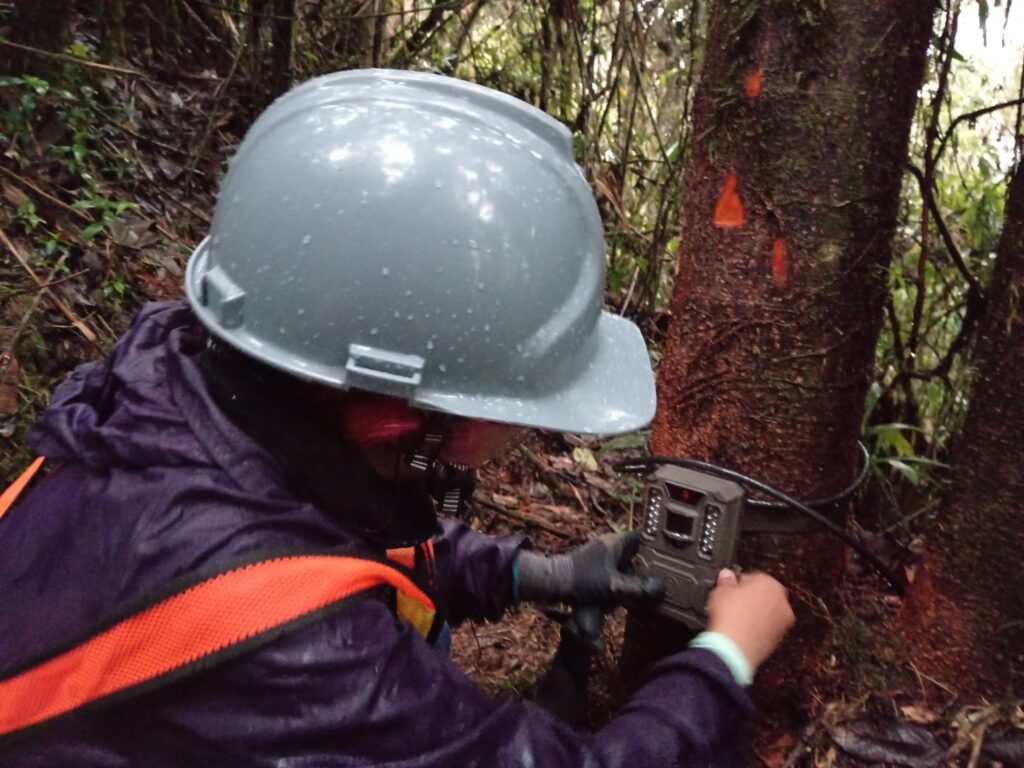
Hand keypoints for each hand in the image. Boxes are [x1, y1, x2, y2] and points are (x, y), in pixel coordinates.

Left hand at [516, 531, 664, 607]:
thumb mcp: (613, 586)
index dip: (657, 544)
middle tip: (665, 576)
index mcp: (615, 542)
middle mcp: (609, 546)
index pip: (642, 537)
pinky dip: (625, 582)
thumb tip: (660, 588)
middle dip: (649, 565)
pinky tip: (631, 596)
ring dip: (637, 576)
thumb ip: (637, 588)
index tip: (672, 555)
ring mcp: (602, 557)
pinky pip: (617, 573)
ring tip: (651, 589)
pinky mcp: (596, 569)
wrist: (553, 583)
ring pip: (627, 564)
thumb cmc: (582, 579)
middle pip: (637, 552)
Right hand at [706, 569, 794, 670]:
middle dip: (751, 598)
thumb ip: (726, 580)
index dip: (740, 583)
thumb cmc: (730, 617)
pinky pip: (767, 629)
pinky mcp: (778, 640)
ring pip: (768, 613)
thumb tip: (726, 575)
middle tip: (734, 602)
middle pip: (765, 595)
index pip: (755, 577)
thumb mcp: (721, 591)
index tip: (731, 588)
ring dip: (757, 614)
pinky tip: (743, 630)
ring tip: (737, 618)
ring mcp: (782, 623)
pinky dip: (758, 628)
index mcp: (770, 584)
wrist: (734, 649)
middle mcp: (782, 602)